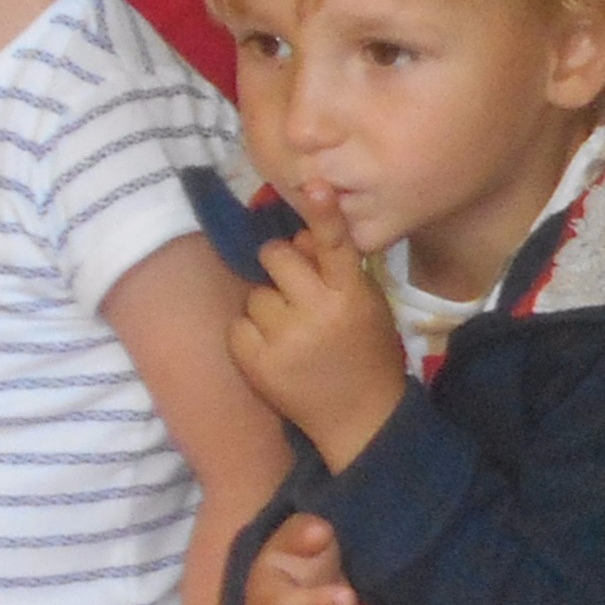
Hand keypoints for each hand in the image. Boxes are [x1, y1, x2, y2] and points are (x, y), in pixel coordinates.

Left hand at [228, 227, 412, 463]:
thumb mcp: (367, 306)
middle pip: (276, 258)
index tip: (316, 185)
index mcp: (351, 296)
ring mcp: (285, 340)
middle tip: (295, 292)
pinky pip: (237, 326)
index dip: (324, 215)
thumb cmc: (366, 353)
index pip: (335, 246)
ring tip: (289, 333)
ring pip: (255, 295)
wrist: (360, 419)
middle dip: (281, 268)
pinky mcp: (258, 364)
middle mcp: (318, 314)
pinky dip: (251, 335)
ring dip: (267, 307)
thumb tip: (302, 235)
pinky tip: (273, 351)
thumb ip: (337, 270)